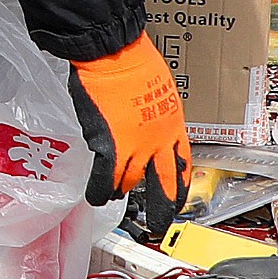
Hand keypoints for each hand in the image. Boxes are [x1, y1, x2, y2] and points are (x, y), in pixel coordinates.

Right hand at [69, 35, 191, 227]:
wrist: (113, 54)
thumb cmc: (133, 60)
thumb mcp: (158, 89)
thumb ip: (154, 113)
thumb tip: (145, 122)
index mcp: (172, 126)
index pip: (181, 165)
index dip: (179, 186)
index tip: (177, 199)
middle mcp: (157, 142)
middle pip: (163, 184)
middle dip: (162, 208)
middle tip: (160, 224)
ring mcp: (134, 147)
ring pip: (128, 183)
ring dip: (119, 190)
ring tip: (113, 194)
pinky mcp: (109, 148)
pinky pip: (104, 179)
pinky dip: (99, 191)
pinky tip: (96, 196)